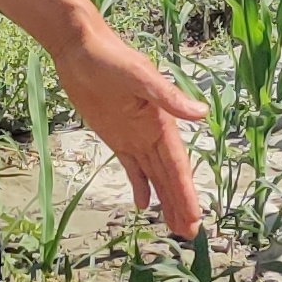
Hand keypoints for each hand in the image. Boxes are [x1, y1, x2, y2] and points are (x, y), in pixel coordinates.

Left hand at [56, 26, 208, 237]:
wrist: (79, 47)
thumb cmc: (110, 58)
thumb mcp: (140, 76)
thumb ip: (168, 97)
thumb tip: (201, 114)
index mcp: (162, 122)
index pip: (177, 165)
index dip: (185, 193)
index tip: (193, 218)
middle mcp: (153, 133)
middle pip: (169, 176)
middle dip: (180, 204)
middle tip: (188, 234)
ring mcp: (135, 136)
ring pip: (154, 176)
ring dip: (164, 199)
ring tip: (174, 227)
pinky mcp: (116, 137)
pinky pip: (132, 167)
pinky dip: (139, 185)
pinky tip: (143, 205)